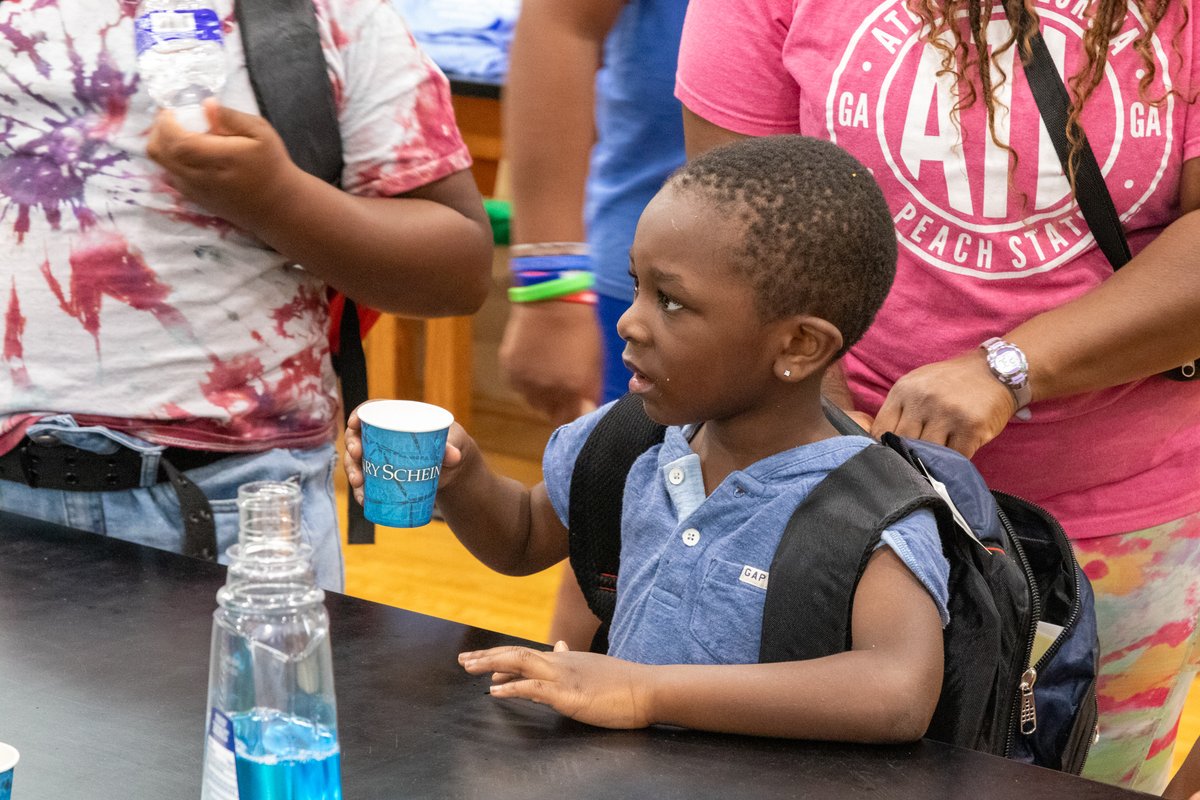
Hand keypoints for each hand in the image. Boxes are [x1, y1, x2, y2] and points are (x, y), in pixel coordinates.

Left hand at [146, 100, 299, 230]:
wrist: (277, 207)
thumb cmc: (271, 166)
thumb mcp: (261, 133)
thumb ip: (232, 118)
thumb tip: (206, 104)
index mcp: (218, 159)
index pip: (175, 141)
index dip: (166, 122)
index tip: (175, 109)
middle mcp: (199, 177)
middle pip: (158, 151)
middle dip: (159, 129)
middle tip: (175, 117)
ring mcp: (193, 190)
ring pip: (160, 163)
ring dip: (164, 143)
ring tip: (183, 132)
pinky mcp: (193, 197)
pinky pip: (170, 173)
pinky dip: (172, 158)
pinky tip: (192, 152)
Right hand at [343, 410, 469, 504]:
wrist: (453, 469)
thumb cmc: (452, 444)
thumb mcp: (455, 441)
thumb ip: (453, 446)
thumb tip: (453, 455)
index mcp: (398, 418)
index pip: (372, 411)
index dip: (358, 414)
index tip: (353, 423)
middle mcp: (383, 436)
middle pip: (359, 436)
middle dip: (352, 446)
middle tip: (357, 456)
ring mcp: (380, 457)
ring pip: (358, 461)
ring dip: (353, 471)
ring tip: (359, 483)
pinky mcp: (382, 476)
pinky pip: (366, 482)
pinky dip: (362, 491)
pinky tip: (364, 500)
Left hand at [458, 640, 652, 728]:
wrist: (650, 689)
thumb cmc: (627, 684)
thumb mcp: (595, 669)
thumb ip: (575, 660)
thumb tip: (560, 647)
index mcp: (566, 659)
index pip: (528, 654)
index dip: (503, 658)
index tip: (485, 666)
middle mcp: (561, 663)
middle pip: (516, 653)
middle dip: (487, 656)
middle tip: (464, 661)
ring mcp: (563, 677)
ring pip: (519, 663)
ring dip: (491, 665)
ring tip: (469, 668)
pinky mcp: (569, 695)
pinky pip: (533, 688)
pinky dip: (511, 688)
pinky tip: (494, 692)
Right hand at [498, 302, 603, 425]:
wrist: (550, 300)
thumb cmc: (579, 327)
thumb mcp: (595, 360)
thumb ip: (590, 390)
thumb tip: (587, 410)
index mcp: (575, 389)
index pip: (573, 420)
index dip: (575, 414)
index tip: (576, 408)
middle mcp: (550, 392)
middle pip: (552, 416)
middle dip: (559, 406)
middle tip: (563, 387)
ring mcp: (527, 383)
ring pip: (534, 404)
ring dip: (541, 395)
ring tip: (548, 372)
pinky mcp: (511, 373)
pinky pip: (519, 388)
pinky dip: (526, 381)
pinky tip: (534, 362)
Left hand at [870, 349, 1015, 457]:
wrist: (997, 370)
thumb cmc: (952, 382)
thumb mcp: (918, 386)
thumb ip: (898, 411)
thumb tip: (875, 439)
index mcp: (904, 390)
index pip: (881, 430)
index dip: (883, 448)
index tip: (891, 455)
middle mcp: (923, 400)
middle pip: (903, 444)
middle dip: (908, 456)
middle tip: (915, 463)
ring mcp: (948, 413)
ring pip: (928, 453)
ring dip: (933, 461)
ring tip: (936, 461)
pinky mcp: (972, 427)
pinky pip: (956, 457)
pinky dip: (955, 462)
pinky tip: (956, 456)